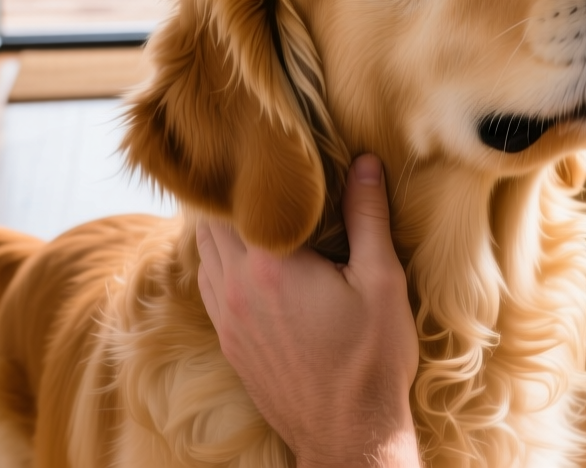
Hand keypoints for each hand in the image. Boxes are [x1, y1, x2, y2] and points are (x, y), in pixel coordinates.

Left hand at [197, 154, 420, 467]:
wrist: (348, 437)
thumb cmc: (372, 362)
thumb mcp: (381, 282)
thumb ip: (368, 218)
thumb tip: (364, 163)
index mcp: (271, 266)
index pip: (236, 200)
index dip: (243, 171)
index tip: (257, 148)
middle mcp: (236, 289)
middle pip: (209, 223)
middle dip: (227, 195)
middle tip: (251, 170)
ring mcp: (227, 318)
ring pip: (204, 254)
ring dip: (219, 228)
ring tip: (246, 207)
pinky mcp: (228, 342)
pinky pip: (209, 285)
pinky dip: (219, 261)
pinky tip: (245, 256)